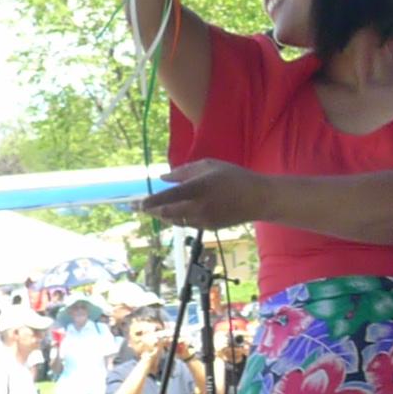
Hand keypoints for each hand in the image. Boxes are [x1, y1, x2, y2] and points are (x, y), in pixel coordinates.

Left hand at [140, 160, 265, 230]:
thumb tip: (163, 178)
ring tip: (148, 209)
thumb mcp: (209, 165)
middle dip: (149, 211)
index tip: (137, 203)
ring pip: (174, 220)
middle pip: (167, 213)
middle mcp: (199, 206)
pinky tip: (169, 212)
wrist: (258, 199)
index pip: (169, 197)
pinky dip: (175, 218)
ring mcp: (204, 220)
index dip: (150, 202)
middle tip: (134, 207)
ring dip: (161, 215)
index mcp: (199, 188)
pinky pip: (186, 223)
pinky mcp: (208, 227)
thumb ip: (184, 171)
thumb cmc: (233, 177)